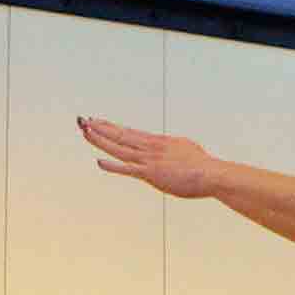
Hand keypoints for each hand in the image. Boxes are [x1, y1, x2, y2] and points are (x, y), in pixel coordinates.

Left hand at [81, 115, 224, 198]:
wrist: (212, 173)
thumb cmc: (202, 166)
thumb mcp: (185, 149)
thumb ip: (172, 148)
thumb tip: (170, 145)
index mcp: (158, 141)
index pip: (129, 132)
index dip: (111, 127)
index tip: (97, 121)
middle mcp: (151, 147)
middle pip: (120, 135)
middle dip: (100, 128)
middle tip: (82, 121)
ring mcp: (150, 160)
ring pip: (120, 148)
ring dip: (101, 140)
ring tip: (85, 132)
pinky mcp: (152, 174)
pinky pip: (128, 169)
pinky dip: (113, 166)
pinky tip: (99, 161)